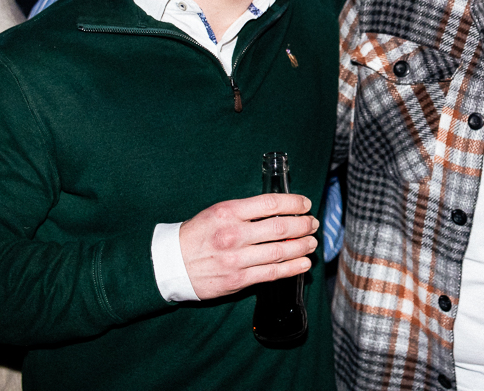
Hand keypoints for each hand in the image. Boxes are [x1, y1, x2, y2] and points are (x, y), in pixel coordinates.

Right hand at [179, 194, 318, 299]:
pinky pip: (272, 273)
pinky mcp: (238, 279)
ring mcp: (236, 259)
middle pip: (280, 228)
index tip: (305, 204)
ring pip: (280, 251)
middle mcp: (233, 234)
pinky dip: (292, 268)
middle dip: (303, 225)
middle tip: (312, 224)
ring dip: (302, 246)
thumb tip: (280, 211)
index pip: (270, 204)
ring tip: (312, 242)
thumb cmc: (197, 235)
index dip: (294, 203)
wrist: (171, 264)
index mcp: (228, 212)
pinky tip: (304, 263)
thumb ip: (246, 211)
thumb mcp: (217, 212)